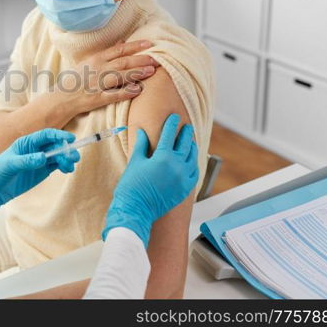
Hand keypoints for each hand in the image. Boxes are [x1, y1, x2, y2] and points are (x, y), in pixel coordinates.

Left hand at [0, 128, 79, 225]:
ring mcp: (38, 160)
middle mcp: (34, 149)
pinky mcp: (41, 171)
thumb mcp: (9, 165)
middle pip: (54, 145)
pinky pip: (55, 165)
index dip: (58, 136)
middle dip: (65, 149)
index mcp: (26, 142)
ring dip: (66, 158)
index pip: (45, 135)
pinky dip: (63, 166)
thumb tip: (43, 157)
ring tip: (71, 165)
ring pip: (57, 156)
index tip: (70, 140)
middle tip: (73, 157)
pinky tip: (68, 169)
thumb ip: (26, 161)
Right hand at [53, 39, 159, 118]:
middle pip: (122, 62)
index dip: (135, 46)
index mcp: (96, 59)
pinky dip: (126, 92)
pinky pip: (114, 95)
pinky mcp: (97, 99)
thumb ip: (107, 53)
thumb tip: (122, 42)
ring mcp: (97, 84)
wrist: (61, 98)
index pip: (119, 50)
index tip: (150, 43)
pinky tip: (138, 90)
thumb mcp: (89, 62)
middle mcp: (97, 70)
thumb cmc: (77, 79)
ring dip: (136, 73)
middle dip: (140, 60)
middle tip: (156, 58)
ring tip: (151, 71)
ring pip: (120, 76)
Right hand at [102, 113, 198, 246]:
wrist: (136, 209)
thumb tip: (142, 132)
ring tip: (190, 142)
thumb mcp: (135, 162)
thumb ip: (141, 145)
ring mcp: (183, 178)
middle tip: (186, 126)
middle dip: (185, 133)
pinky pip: (194, 173)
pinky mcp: (185, 189)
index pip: (170, 134)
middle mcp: (177, 166)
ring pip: (193, 157)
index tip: (174, 117)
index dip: (172, 123)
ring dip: (191, 147)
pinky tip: (191, 161)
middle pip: (185, 144)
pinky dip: (194, 164)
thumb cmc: (131, 187)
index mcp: (163, 157)